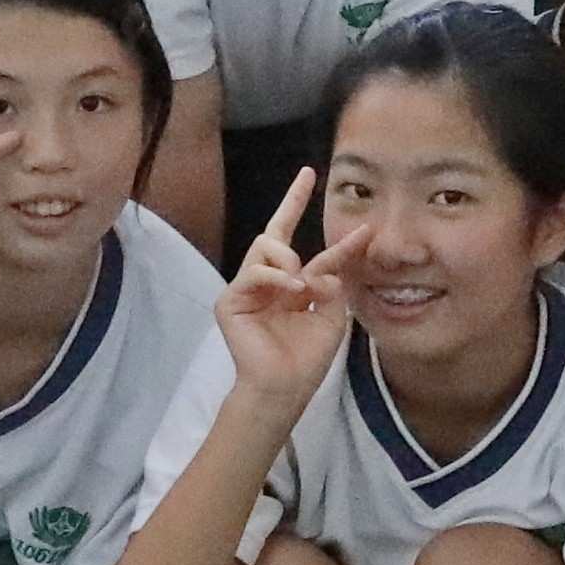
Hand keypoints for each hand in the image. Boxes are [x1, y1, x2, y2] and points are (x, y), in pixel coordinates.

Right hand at [210, 185, 354, 408]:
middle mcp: (267, 282)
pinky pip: (253, 272)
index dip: (317, 222)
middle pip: (274, 232)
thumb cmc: (307, 358)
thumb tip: (333, 258)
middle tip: (307, 177)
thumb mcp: (332, 314)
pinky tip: (293, 291)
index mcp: (290, 285)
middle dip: (290, 202)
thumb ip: (332, 281)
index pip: (302, 245)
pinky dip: (276, 278)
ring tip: (302, 284)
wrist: (287, 387)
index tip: (327, 192)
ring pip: (264, 246)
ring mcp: (247, 290)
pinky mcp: (230, 302)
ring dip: (288, 258)